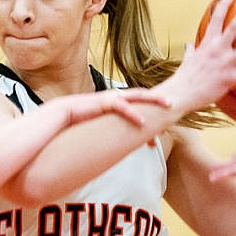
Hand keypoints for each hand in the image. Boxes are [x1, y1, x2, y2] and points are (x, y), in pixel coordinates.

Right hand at [48, 88, 170, 127]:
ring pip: (137, 96)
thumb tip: (119, 140)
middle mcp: (116, 97)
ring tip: (167, 105)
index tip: (162, 120)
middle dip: (158, 98)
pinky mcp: (103, 102)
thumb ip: (112, 128)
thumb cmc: (81, 120)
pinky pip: (122, 107)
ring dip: (153, 100)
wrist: (63, 114)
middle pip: (142, 94)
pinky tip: (142, 122)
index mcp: (116, 101)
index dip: (150, 108)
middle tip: (173, 102)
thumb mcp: (101, 124)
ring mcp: (110, 98)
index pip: (137, 103)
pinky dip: (133, 114)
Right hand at [167, 0, 235, 112]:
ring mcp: (223, 63)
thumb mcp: (187, 61)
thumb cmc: (184, 78)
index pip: (215, 18)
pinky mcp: (229, 79)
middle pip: (235, 26)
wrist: (180, 94)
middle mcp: (216, 49)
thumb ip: (190, 52)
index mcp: (207, 43)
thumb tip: (188, 46)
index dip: (223, 4)